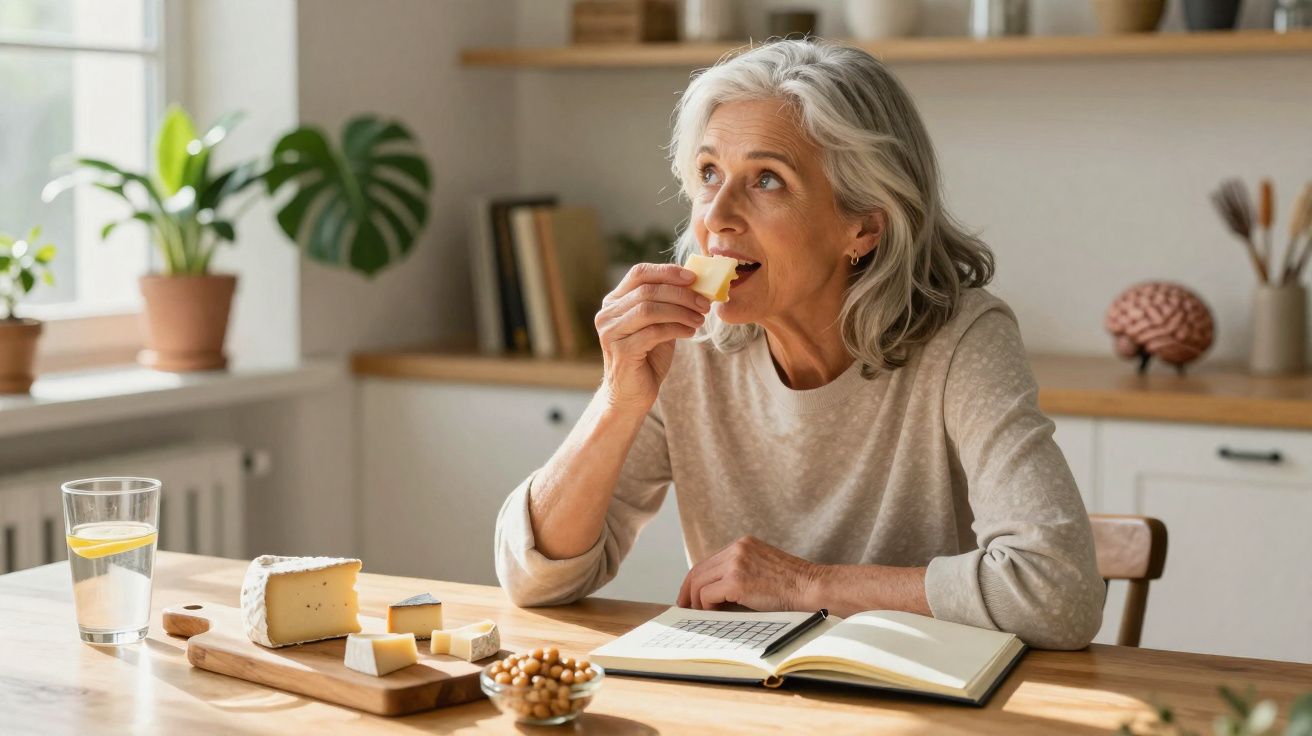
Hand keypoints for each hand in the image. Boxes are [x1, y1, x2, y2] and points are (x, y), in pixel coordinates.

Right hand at [595, 263, 710, 414]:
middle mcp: (607, 314)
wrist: (631, 394)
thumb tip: (697, 283)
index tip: (694, 278)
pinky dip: (676, 328)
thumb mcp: (658, 324)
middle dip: (681, 294)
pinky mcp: (621, 351)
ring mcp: (611, 332)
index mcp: (614, 302)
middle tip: (704, 303)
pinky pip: (654, 332)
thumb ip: (668, 303)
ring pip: (649, 309)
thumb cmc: (647, 357)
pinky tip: (690, 332)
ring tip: (700, 319)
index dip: (667, 272)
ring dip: (681, 311)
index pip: (639, 273)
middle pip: (647, 291)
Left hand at [677, 536, 819, 612]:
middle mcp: (737, 548)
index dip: (695, 581)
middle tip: (685, 609)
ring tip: (700, 615)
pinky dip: (706, 607)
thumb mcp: (763, 570)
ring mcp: (736, 562)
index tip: (691, 597)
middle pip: (698, 570)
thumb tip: (713, 595)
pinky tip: (715, 615)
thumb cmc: (793, 587)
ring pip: (698, 582)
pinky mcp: (736, 580)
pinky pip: (707, 594)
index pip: (708, 562)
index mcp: (743, 544)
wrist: (812, 588)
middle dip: (688, 592)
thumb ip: (740, 573)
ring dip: (696, 602)